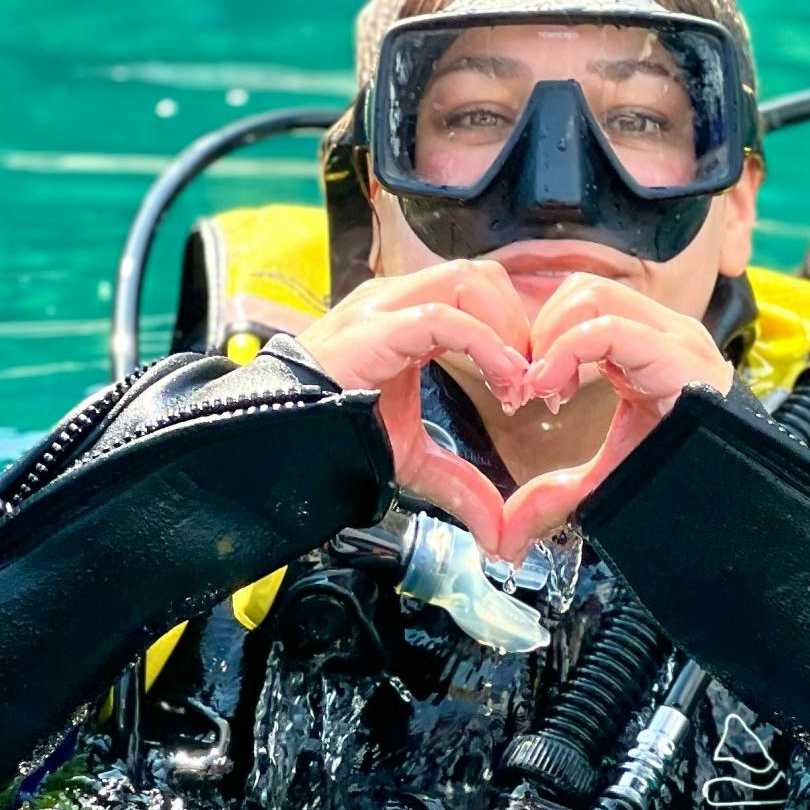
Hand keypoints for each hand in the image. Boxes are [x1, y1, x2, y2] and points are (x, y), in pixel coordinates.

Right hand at [296, 260, 530, 557]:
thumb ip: (460, 486)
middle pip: (483, 275)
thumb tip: (498, 534)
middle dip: (520, 323)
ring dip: (507, 330)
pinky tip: (504, 385)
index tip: (535, 386)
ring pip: (470, 281)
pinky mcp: (375, 328)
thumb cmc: (332, 435)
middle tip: (531, 382)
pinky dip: (487, 347)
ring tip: (516, 384)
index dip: (518, 331)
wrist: (274, 440)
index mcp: (408, 316)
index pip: (481, 291)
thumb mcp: (412, 460)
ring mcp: (384, 308)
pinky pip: (444, 319)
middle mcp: (397, 301)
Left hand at [498, 273, 732, 555]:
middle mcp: (664, 333)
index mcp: (648, 348)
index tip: (524, 390)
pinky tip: (553, 389)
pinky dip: (567, 351)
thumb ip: (558, 495)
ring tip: (548, 389)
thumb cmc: (683, 481)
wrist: (734, 501)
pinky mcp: (679, 355)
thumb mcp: (610, 478)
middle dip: (543, 332)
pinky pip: (611, 330)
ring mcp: (674, 339)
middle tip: (534, 388)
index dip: (542, 338)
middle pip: (583, 289)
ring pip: (592, 294)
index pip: (584, 303)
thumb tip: (509, 537)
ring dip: (553, 337)